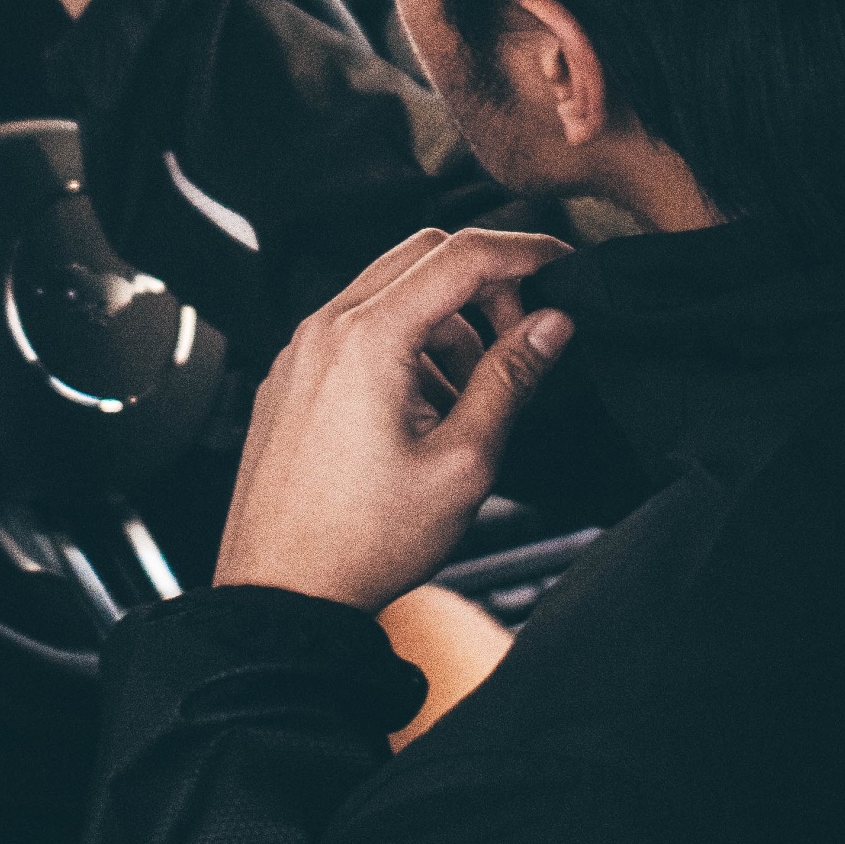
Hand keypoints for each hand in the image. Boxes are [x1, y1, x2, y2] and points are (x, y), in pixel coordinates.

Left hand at [215, 227, 574, 610]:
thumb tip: (551, 324)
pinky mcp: (291, 377)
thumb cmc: (363, 541)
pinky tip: (422, 410)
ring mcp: (300, 351)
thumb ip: (510, 379)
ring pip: (389, 292)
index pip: (461, 254)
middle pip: (422, 256)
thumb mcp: (463, 462)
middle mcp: (324, 329)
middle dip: (484, 283)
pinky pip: (356, 328)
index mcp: (368, 337)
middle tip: (520, 337)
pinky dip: (403, 344)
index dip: (526, 250)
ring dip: (444, 322)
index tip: (563, 261)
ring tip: (468, 398)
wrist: (282, 593)